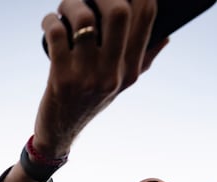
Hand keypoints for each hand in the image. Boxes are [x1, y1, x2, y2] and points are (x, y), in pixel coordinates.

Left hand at [34, 0, 165, 157]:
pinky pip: (57, 34)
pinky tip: (50, 21)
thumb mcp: (120, 86)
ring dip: (71, 3)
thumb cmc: (88, 102)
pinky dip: (51, 20)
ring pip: (85, 19)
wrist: (60, 133)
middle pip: (119, 12)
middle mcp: (114, 73)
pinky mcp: (61, 79)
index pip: (146, 17)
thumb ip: (142, 61)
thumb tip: (166, 35)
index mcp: (132, 70)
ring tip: (65, 6)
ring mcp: (88, 77)